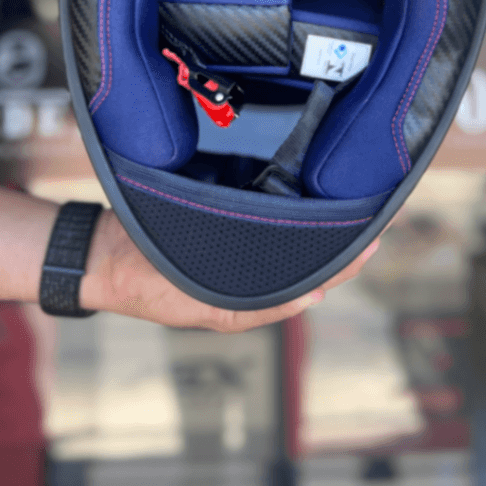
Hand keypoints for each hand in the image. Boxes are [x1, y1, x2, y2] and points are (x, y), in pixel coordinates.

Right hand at [81, 208, 379, 331]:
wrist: (107, 250)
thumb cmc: (154, 284)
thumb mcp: (211, 307)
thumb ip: (262, 307)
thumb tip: (318, 294)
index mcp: (257, 284)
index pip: (317, 270)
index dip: (349, 255)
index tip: (378, 232)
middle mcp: (253, 254)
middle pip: (310, 239)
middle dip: (343, 224)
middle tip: (378, 202)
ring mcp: (239, 229)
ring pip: (290, 218)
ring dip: (320, 207)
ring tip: (353, 188)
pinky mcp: (224, 204)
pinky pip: (263, 198)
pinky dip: (286, 192)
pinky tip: (308, 177)